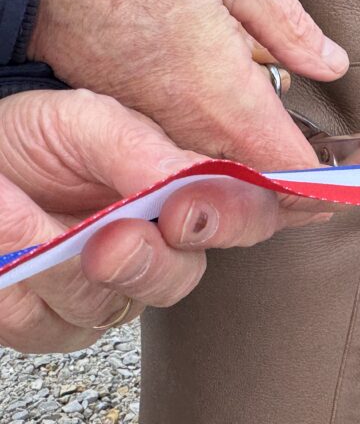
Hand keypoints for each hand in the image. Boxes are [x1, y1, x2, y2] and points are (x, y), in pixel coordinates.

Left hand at [0, 90, 327, 352]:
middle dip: (152, 259)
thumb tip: (191, 178)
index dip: (243, 218)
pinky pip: (58, 329)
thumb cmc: (36, 138)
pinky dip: (26, 295)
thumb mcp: (86, 120)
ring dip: (74, 273)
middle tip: (115, 237)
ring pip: (122, 307)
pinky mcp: (60, 321)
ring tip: (32, 230)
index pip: (245, 212)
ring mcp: (110, 287)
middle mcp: (157, 243)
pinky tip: (9, 255)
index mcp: (182, 190)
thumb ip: (144, 148)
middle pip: (186, 274)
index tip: (196, 214)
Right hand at [29, 0, 348, 172]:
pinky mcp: (146, 127)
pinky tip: (248, 124)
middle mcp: (196, 132)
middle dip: (301, 184)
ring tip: (298, 149)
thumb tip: (333, 64)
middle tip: (334, 172)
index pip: (291, 171)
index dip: (329, 185)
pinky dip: (231, 152)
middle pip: (263, 185)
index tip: (354, 181)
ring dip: (267, 169)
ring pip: (231, 176)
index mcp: (227, 98)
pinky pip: (199, 156)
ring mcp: (167, 135)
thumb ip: (289, 26)